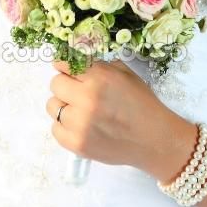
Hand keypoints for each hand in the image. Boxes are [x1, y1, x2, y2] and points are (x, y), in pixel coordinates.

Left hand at [47, 57, 197, 180]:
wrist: (153, 138)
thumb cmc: (141, 104)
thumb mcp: (124, 74)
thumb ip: (98, 66)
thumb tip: (74, 62)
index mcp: (99, 78)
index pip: (64, 65)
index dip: (63, 65)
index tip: (63, 68)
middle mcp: (86, 99)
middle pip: (55, 85)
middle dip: (65, 85)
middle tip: (77, 91)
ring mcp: (79, 124)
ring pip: (52, 106)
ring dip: (64, 105)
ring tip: (80, 110)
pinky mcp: (77, 144)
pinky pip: (55, 129)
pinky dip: (64, 126)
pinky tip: (80, 125)